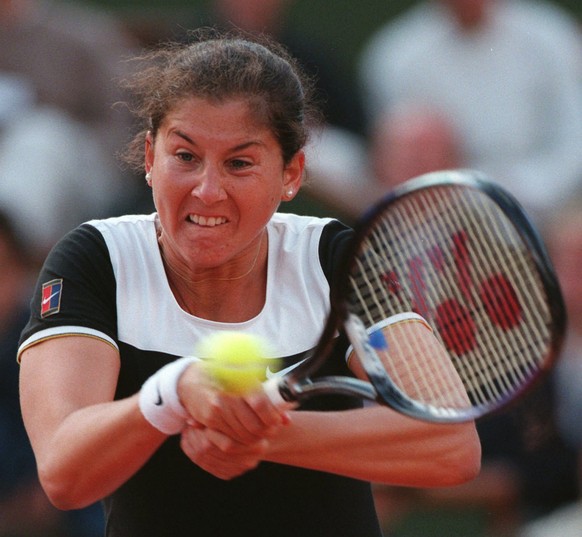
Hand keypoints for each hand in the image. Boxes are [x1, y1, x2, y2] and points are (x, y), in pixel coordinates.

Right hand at [177, 362, 289, 477]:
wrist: (193, 382)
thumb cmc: (224, 378)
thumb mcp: (246, 379)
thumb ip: (267, 397)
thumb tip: (286, 419)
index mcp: (239, 380)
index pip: (260, 403)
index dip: (272, 416)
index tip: (278, 420)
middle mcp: (227, 395)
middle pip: (254, 424)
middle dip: (267, 430)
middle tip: (273, 429)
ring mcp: (216, 409)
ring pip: (243, 435)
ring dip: (255, 438)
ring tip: (261, 433)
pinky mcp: (209, 420)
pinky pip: (229, 440)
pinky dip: (241, 442)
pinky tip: (245, 437)